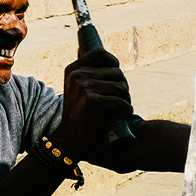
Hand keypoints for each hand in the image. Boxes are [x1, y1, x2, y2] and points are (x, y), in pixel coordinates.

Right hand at [52, 47, 133, 162]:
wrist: (69, 141)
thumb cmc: (78, 115)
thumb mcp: (75, 88)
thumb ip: (85, 72)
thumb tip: (98, 54)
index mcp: (73, 69)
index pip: (101, 54)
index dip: (113, 64)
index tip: (114, 79)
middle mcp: (78, 76)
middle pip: (117, 73)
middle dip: (122, 88)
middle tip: (116, 102)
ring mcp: (85, 88)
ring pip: (123, 88)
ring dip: (126, 101)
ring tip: (117, 110)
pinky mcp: (94, 103)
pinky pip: (123, 103)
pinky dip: (126, 112)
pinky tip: (119, 117)